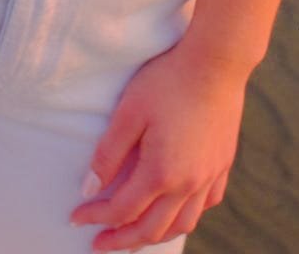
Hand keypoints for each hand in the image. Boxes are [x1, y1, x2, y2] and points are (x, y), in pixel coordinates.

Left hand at [69, 43, 245, 248]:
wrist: (217, 61)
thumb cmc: (169, 81)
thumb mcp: (129, 112)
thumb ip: (108, 154)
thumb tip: (90, 189)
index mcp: (161, 173)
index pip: (123, 210)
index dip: (96, 217)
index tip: (76, 217)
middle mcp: (188, 184)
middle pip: (152, 229)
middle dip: (122, 239)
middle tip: (100, 242)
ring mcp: (209, 176)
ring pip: (182, 224)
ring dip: (155, 234)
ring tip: (136, 234)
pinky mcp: (222, 164)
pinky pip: (206, 204)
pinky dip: (187, 214)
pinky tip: (177, 209)